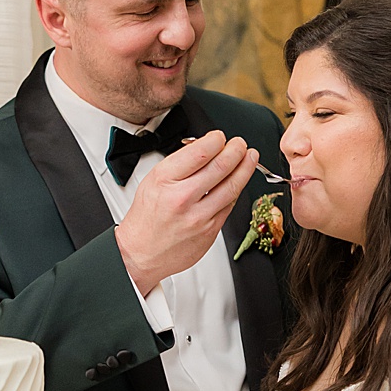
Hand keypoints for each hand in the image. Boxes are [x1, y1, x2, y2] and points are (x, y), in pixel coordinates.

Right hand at [115, 130, 256, 294]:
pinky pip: (230, 205)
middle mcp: (182, 198)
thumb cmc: (146, 217)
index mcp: (165, 181)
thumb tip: (205, 148)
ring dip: (246, 167)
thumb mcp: (152, 181)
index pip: (201, 152)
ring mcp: (198, 216)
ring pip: (232, 186)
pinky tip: (237, 182)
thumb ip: (179, 164)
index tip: (219, 137)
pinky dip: (236, 190)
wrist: (140, 253)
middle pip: (221, 166)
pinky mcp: (210, 230)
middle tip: (239, 145)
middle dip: (236, 150)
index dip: (216, 140)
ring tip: (249, 158)